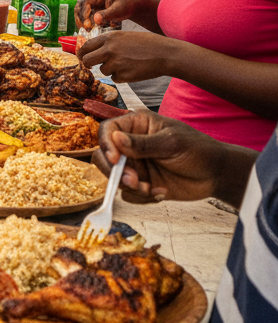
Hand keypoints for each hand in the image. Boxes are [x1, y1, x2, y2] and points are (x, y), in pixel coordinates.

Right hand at [75, 0, 142, 28]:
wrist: (131, 4)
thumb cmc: (126, 6)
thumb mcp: (118, 11)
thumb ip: (107, 15)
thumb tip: (95, 20)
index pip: (85, 2)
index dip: (84, 14)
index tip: (87, 26)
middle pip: (79, 6)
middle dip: (80, 18)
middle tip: (85, 29)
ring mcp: (91, 0)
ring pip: (80, 10)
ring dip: (81, 20)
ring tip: (86, 30)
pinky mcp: (92, 6)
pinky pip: (84, 13)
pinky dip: (85, 21)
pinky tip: (89, 28)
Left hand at [79, 31, 175, 81]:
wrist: (165, 54)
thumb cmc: (147, 44)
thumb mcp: (125, 37)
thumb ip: (109, 43)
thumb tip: (92, 51)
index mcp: (110, 37)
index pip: (86, 46)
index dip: (82, 53)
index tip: (81, 57)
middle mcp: (109, 49)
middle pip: (87, 60)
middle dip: (86, 64)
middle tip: (89, 66)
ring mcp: (115, 63)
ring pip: (103, 70)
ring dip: (111, 69)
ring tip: (127, 63)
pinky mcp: (123, 76)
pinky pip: (115, 78)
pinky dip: (121, 76)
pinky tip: (133, 70)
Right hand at [97, 109, 238, 202]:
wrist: (216, 175)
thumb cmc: (198, 150)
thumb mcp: (171, 143)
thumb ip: (143, 143)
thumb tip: (115, 138)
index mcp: (136, 125)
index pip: (108, 131)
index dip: (106, 145)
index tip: (116, 160)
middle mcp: (131, 144)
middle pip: (104, 156)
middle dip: (115, 172)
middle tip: (134, 181)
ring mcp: (135, 165)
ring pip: (115, 178)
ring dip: (130, 187)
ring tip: (151, 189)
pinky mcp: (141, 183)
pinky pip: (128, 194)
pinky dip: (142, 197)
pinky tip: (161, 192)